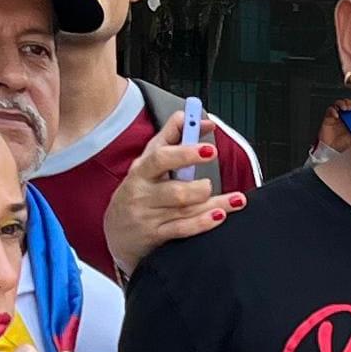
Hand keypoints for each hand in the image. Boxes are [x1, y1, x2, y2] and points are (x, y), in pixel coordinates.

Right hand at [101, 124, 239, 275]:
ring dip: (214, 204)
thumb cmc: (138, 191)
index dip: (186, 152)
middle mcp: (142, 194)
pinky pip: (183, 229)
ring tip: (234, 200)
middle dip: (199, 187)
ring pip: (185, 210)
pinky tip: (219, 215)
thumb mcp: (147, 162)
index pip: (161, 157)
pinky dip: (203, 223)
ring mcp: (148, 217)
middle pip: (175, 190)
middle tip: (211, 182)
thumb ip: (171, 136)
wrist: (116, 234)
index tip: (209, 149)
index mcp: (141, 171)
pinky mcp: (155, 236)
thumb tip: (193, 115)